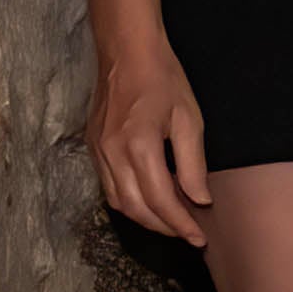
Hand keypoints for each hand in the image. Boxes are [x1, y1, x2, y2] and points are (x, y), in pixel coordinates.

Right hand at [90, 41, 210, 239]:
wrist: (127, 53)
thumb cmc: (164, 81)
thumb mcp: (189, 120)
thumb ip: (193, 164)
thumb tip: (199, 200)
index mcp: (138, 146)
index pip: (161, 200)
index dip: (181, 223)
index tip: (200, 238)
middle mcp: (112, 154)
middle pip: (136, 208)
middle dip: (164, 227)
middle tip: (189, 235)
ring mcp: (97, 152)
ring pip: (118, 202)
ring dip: (145, 219)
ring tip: (173, 222)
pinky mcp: (91, 148)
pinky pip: (108, 188)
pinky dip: (129, 202)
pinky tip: (150, 201)